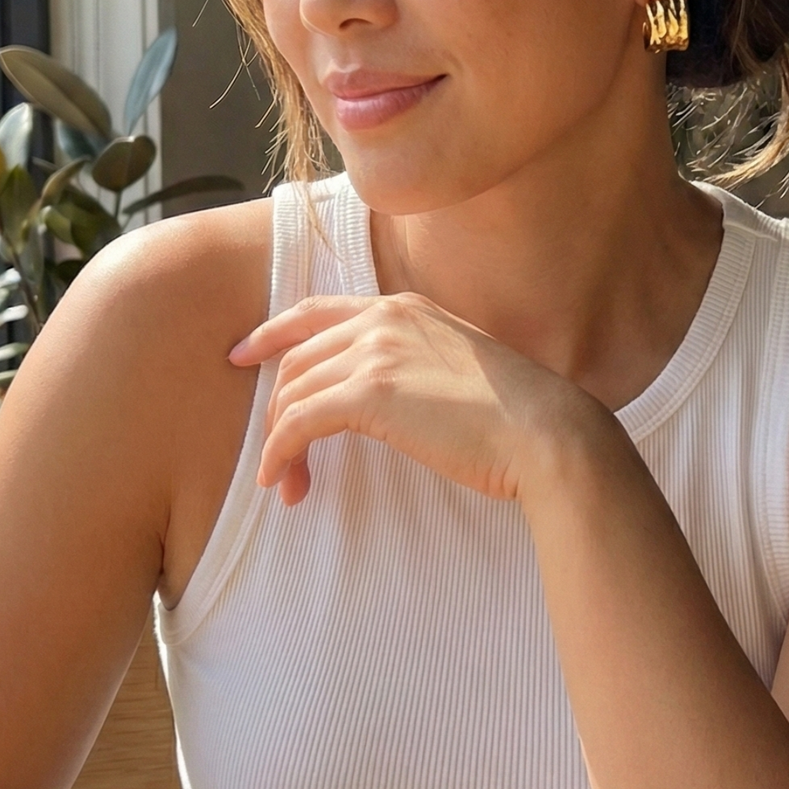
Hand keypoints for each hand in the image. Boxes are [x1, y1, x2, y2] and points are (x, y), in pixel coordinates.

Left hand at [229, 293, 590, 505]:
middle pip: (297, 358)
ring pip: (292, 391)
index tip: (244, 354)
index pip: (317, 311)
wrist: (544, 431)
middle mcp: (384, 318)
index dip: (272, 332)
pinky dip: (279, 452)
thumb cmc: (514, 414)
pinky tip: (280, 481)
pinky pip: (298, 422)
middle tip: (275, 457)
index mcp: (405, 306)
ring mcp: (376, 351)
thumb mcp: (456, 366)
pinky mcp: (371, 393)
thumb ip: (416, 362)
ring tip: (286, 483)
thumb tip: (386, 396)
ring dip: (278, 442)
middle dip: (276, 409)